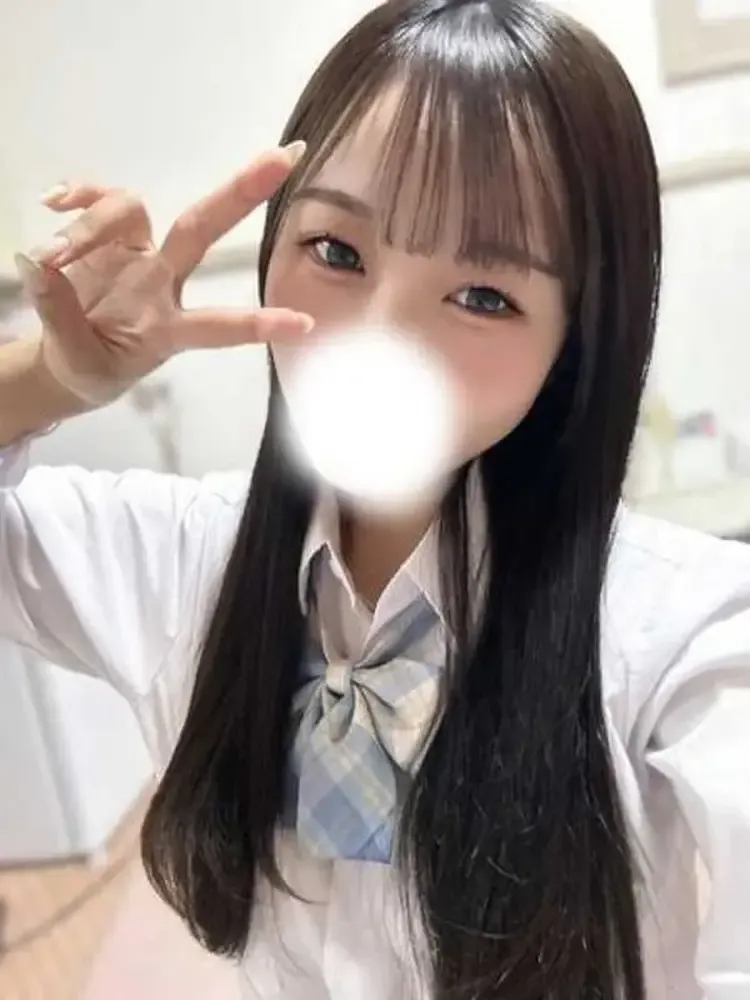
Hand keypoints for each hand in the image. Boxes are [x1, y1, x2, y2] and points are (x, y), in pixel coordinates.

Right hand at [15, 142, 311, 405]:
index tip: (306, 326)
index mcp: (169, 328)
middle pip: (202, 229)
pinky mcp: (108, 239)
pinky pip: (99, 199)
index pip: (219, 326)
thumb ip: (61, 317)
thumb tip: (38, 265)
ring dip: (91, 224)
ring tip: (53, 256)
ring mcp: (137, 256)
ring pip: (131, 210)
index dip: (259, 324)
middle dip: (241, 194)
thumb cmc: (90, 367)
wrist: (66, 360)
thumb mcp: (79, 360)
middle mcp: (163, 283)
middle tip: (281, 157)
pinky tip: (53, 201)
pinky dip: (78, 193)